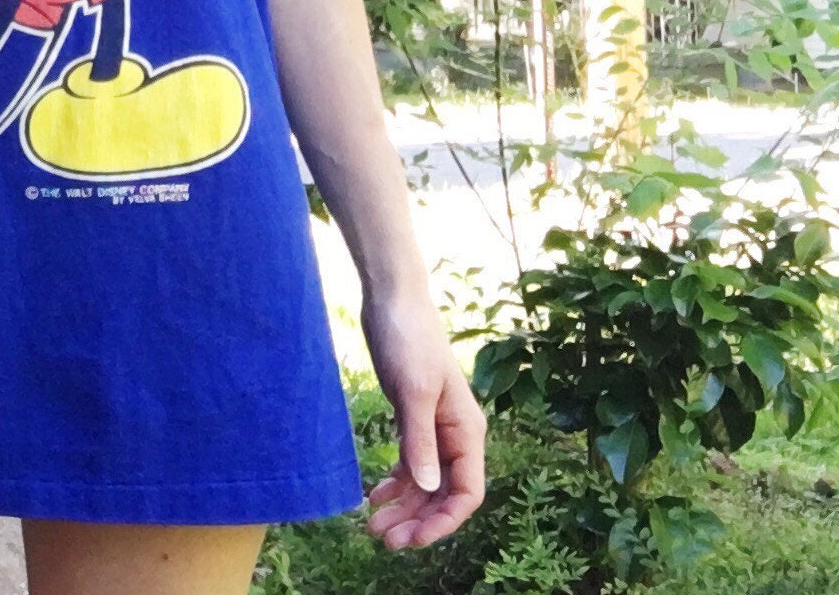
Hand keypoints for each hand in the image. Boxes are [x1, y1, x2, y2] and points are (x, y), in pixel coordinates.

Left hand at [358, 284, 486, 549]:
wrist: (392, 299)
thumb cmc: (408, 338)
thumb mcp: (413, 391)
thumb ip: (421, 440)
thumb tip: (430, 489)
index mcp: (466, 430)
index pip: (467, 492)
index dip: (444, 521)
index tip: (413, 539)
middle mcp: (455, 434)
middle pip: (444, 494)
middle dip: (418, 520)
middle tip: (382, 539)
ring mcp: (434, 427)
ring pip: (425, 482)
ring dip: (403, 507)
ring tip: (371, 526)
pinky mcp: (413, 417)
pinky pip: (411, 463)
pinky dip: (395, 483)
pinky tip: (374, 496)